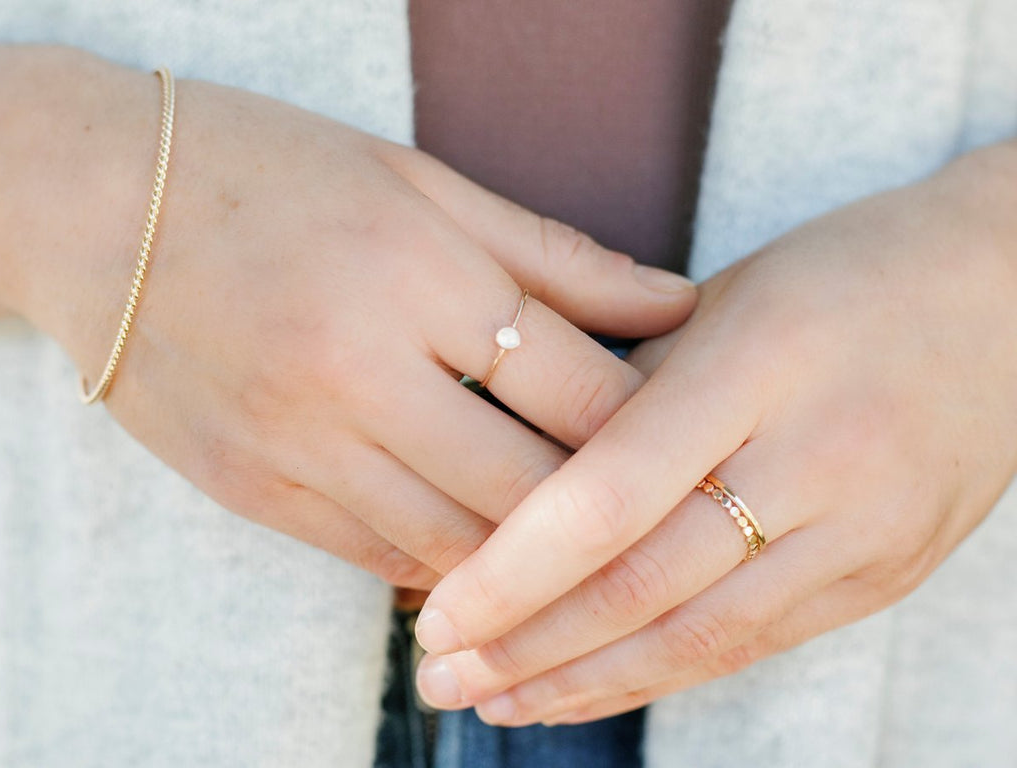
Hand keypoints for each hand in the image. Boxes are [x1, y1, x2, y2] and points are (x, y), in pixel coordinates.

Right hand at [0, 47, 695, 587]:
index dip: (651, 428)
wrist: (87, 203)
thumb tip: (676, 303)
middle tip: (651, 508)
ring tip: (574, 536)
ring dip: (529, 552)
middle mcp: (357, 370)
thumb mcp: (419, 181)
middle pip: (530, 486)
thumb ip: (557, 255)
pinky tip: (478, 544)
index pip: (580, 389)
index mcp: (417, 274)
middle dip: (605, 509)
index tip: (686, 440)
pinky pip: (378, 558)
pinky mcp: (251, 490)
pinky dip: (445, 561)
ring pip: (459, 543)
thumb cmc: (269, 171)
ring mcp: (296, 442)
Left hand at [413, 141, 1016, 721]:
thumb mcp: (728, 300)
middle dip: (528, 647)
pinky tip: (590, 692)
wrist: (1006, 296)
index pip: (608, 496)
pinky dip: (660, 675)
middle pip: (644, 583)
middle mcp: (817, 456)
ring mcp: (864, 528)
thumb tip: (519, 480)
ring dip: (582, 681)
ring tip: (495, 703)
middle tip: (439, 676)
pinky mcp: (884, 574)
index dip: (511, 572)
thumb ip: (631, 390)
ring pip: (698, 636)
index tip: (436, 613)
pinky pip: (754, 643)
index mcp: (758, 363)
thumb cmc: (844, 275)